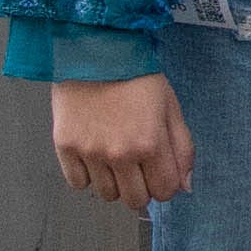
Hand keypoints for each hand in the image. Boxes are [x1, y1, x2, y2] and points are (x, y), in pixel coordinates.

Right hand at [53, 73, 191, 209]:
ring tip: (114, 156)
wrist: (95, 51)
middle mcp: (120, 153)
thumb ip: (182, 149)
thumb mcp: (170, 107)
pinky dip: (87, 175)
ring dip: (114, 182)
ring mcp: (90, 152)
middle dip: (141, 187)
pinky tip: (93, 155)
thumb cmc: (135, 75)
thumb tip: (184, 186)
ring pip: (107, 194)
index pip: (164, 191)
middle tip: (137, 166)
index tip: (159, 172)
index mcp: (150, 143)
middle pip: (135, 200)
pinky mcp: (65, 147)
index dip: (165, 184)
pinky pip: (78, 183)